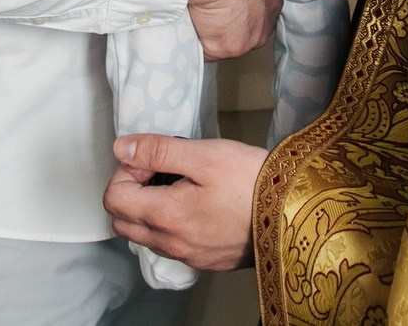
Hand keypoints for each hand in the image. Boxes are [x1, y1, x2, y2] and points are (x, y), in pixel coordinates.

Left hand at [105, 134, 264, 271]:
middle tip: (160, 170)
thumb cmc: (252, 180)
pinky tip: (198, 203)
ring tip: (181, 183)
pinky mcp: (207, 261)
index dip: (126, 171)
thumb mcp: (205, 154)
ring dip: (149, 208)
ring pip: (145, 235)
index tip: (152, 158)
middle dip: (131, 191)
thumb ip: (158, 150)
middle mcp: (172, 243)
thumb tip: (122, 148)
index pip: (113, 198)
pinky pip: (172, 245)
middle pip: (122, 221)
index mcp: (166, 216)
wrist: (294, 213)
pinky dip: (171, 224)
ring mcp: (189, 256)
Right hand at [189, 0, 282, 60]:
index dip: (239, 2)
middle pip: (243, 28)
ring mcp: (244, 39)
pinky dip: (195, 40)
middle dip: (227, 21)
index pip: (257, 7)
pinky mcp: (222, 49)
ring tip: (193, 13)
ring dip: (211, 32)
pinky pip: (204, 49)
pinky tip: (186, 23)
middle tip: (207, 4)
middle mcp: (264, 24)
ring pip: (224, 41)